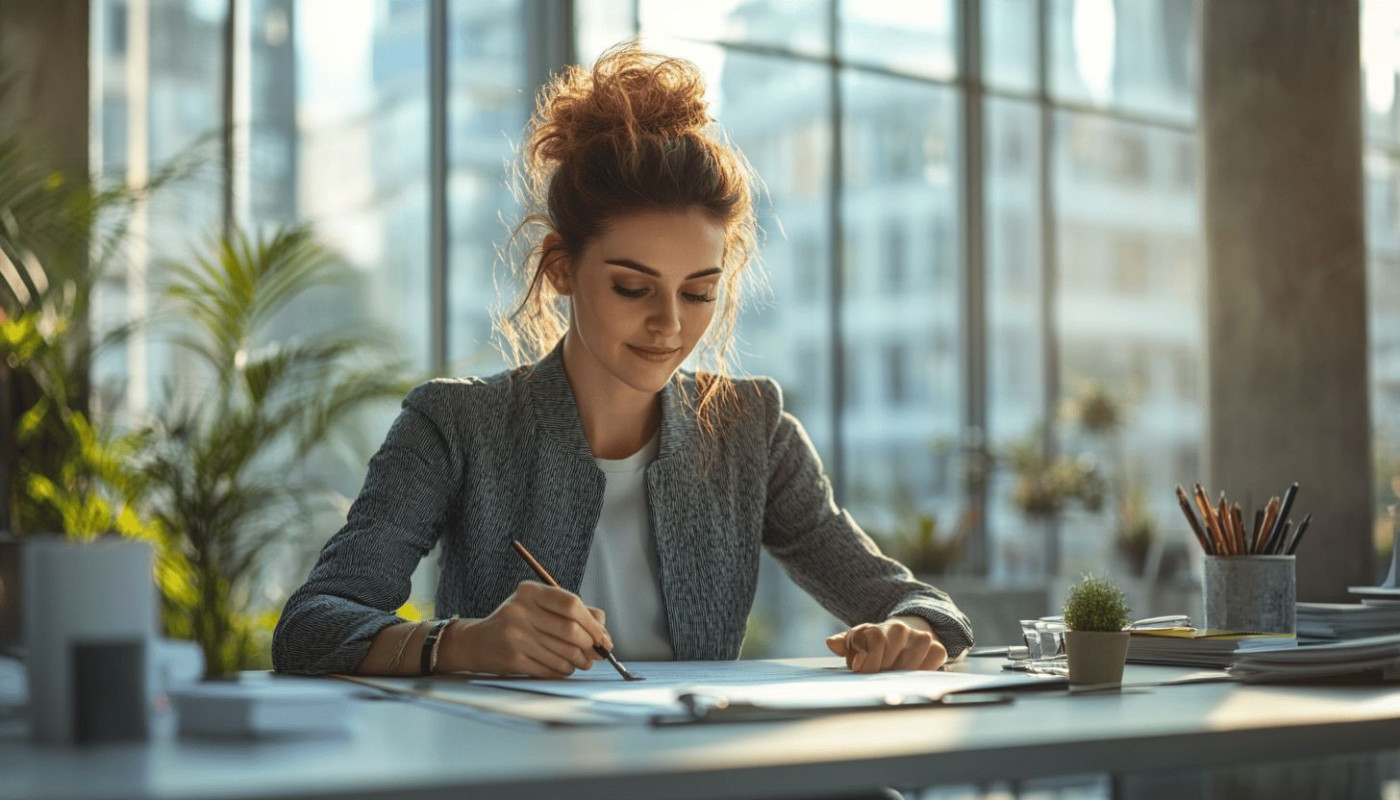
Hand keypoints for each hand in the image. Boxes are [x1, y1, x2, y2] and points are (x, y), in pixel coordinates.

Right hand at [440, 581, 610, 677]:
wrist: (476, 642)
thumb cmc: (516, 623)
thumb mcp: (538, 607)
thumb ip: (571, 611)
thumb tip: (603, 627)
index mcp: (529, 592)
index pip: (571, 604)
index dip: (593, 624)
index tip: (604, 638)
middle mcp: (520, 611)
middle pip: (571, 630)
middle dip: (590, 646)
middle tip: (597, 654)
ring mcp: (515, 635)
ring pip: (564, 653)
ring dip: (579, 661)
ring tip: (582, 662)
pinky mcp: (513, 658)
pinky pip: (551, 668)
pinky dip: (564, 670)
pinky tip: (564, 668)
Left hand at [825, 617, 946, 672]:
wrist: (902, 638)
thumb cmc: (873, 647)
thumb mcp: (856, 645)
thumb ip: (845, 644)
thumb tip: (832, 642)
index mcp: (875, 629)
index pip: (875, 640)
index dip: (868, 661)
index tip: (862, 670)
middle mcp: (899, 629)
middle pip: (892, 659)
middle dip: (883, 673)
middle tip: (879, 676)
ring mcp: (920, 638)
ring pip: (912, 664)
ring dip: (902, 675)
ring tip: (894, 676)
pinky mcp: (938, 649)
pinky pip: (933, 663)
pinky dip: (923, 671)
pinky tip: (913, 675)